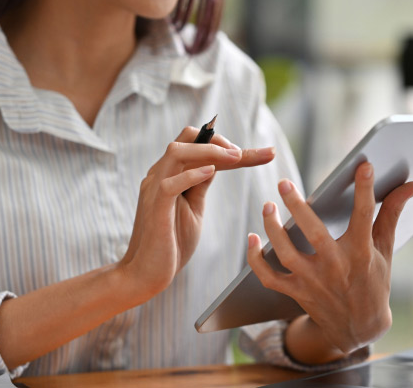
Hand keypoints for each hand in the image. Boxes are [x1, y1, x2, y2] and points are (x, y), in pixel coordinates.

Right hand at [119, 126, 274, 300]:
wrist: (147, 274)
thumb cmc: (171, 242)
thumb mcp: (193, 206)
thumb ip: (200, 184)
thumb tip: (217, 164)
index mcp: (171, 173)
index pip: (198, 144)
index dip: (230, 144)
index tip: (265, 153)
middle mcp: (160, 175)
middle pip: (186, 138)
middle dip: (219, 140)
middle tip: (245, 153)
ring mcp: (154, 189)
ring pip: (176, 152)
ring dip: (209, 150)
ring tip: (236, 157)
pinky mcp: (155, 208)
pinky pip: (169, 184)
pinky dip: (191, 174)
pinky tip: (211, 172)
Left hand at [247, 162, 412, 355]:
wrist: (360, 328)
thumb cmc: (373, 280)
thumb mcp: (385, 248)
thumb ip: (393, 212)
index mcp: (361, 253)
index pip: (365, 216)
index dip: (365, 190)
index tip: (364, 166)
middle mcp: (336, 266)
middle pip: (313, 234)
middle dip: (297, 208)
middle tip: (284, 183)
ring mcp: (313, 281)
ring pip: (285, 254)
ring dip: (273, 229)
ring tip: (268, 206)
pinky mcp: (297, 292)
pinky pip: (269, 276)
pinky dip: (255, 259)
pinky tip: (252, 238)